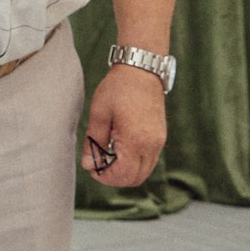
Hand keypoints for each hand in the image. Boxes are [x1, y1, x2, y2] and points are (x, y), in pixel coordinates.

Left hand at [85, 62, 167, 188]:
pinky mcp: (160, 137)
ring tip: (107, 158)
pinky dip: (134, 163)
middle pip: (135, 178)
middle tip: (98, 165)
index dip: (106, 177)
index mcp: (135, 140)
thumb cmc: (118, 89)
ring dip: (125, 172)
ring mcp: (159, 142)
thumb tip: (89, 164)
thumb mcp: (99, 114)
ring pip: (144, 172)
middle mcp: (151, 145)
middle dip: (115, 178)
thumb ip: (93, 142)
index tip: (92, 168)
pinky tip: (119, 150)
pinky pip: (149, 161)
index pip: (123, 175)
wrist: (141, 71)